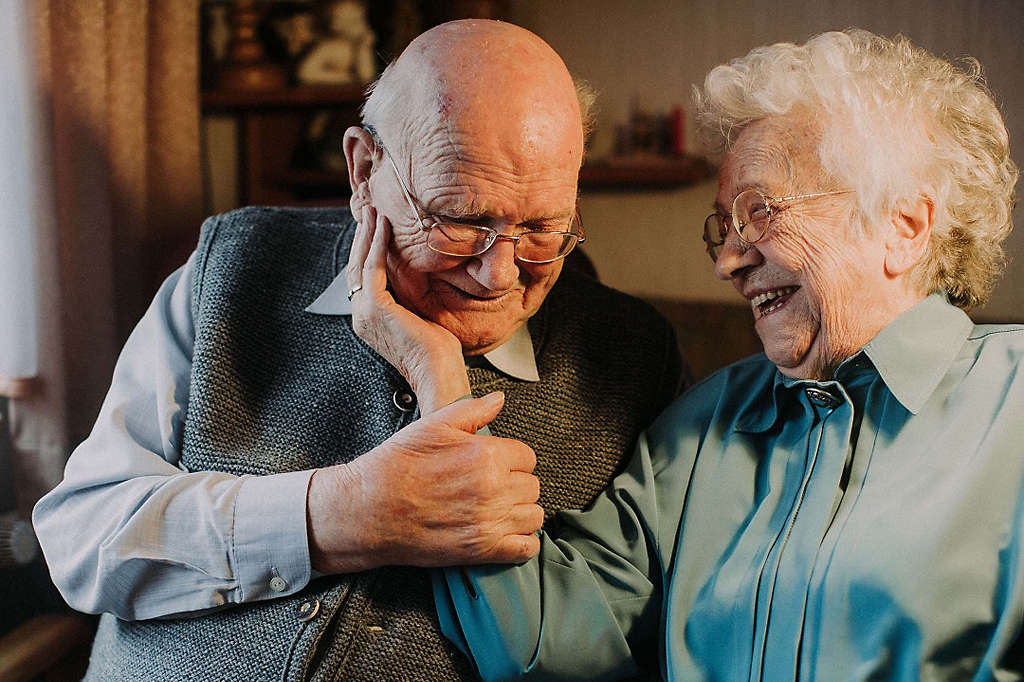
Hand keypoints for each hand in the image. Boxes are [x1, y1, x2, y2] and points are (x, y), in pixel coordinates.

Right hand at [307, 392, 542, 573]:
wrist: (368, 509)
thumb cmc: (396, 465)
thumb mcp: (432, 425)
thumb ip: (473, 410)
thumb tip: (499, 399)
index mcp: (485, 455)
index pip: (527, 456)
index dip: (511, 459)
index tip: (495, 464)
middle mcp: (493, 489)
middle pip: (532, 486)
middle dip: (516, 484)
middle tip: (492, 486)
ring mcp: (489, 522)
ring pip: (534, 516)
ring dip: (520, 511)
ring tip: (498, 509)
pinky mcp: (482, 551)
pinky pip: (526, 548)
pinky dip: (522, 542)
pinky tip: (504, 533)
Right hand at [346, 205, 469, 413]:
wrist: (439, 374)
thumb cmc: (439, 353)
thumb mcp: (423, 317)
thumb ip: (413, 298)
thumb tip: (422, 275)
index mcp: (369, 320)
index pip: (362, 277)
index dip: (366, 250)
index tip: (375, 226)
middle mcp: (360, 316)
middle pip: (355, 267)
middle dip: (362, 236)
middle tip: (370, 210)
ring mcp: (364, 313)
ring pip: (359, 264)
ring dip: (367, 234)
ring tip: (374, 211)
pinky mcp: (374, 308)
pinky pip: (371, 268)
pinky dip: (376, 245)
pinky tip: (383, 226)